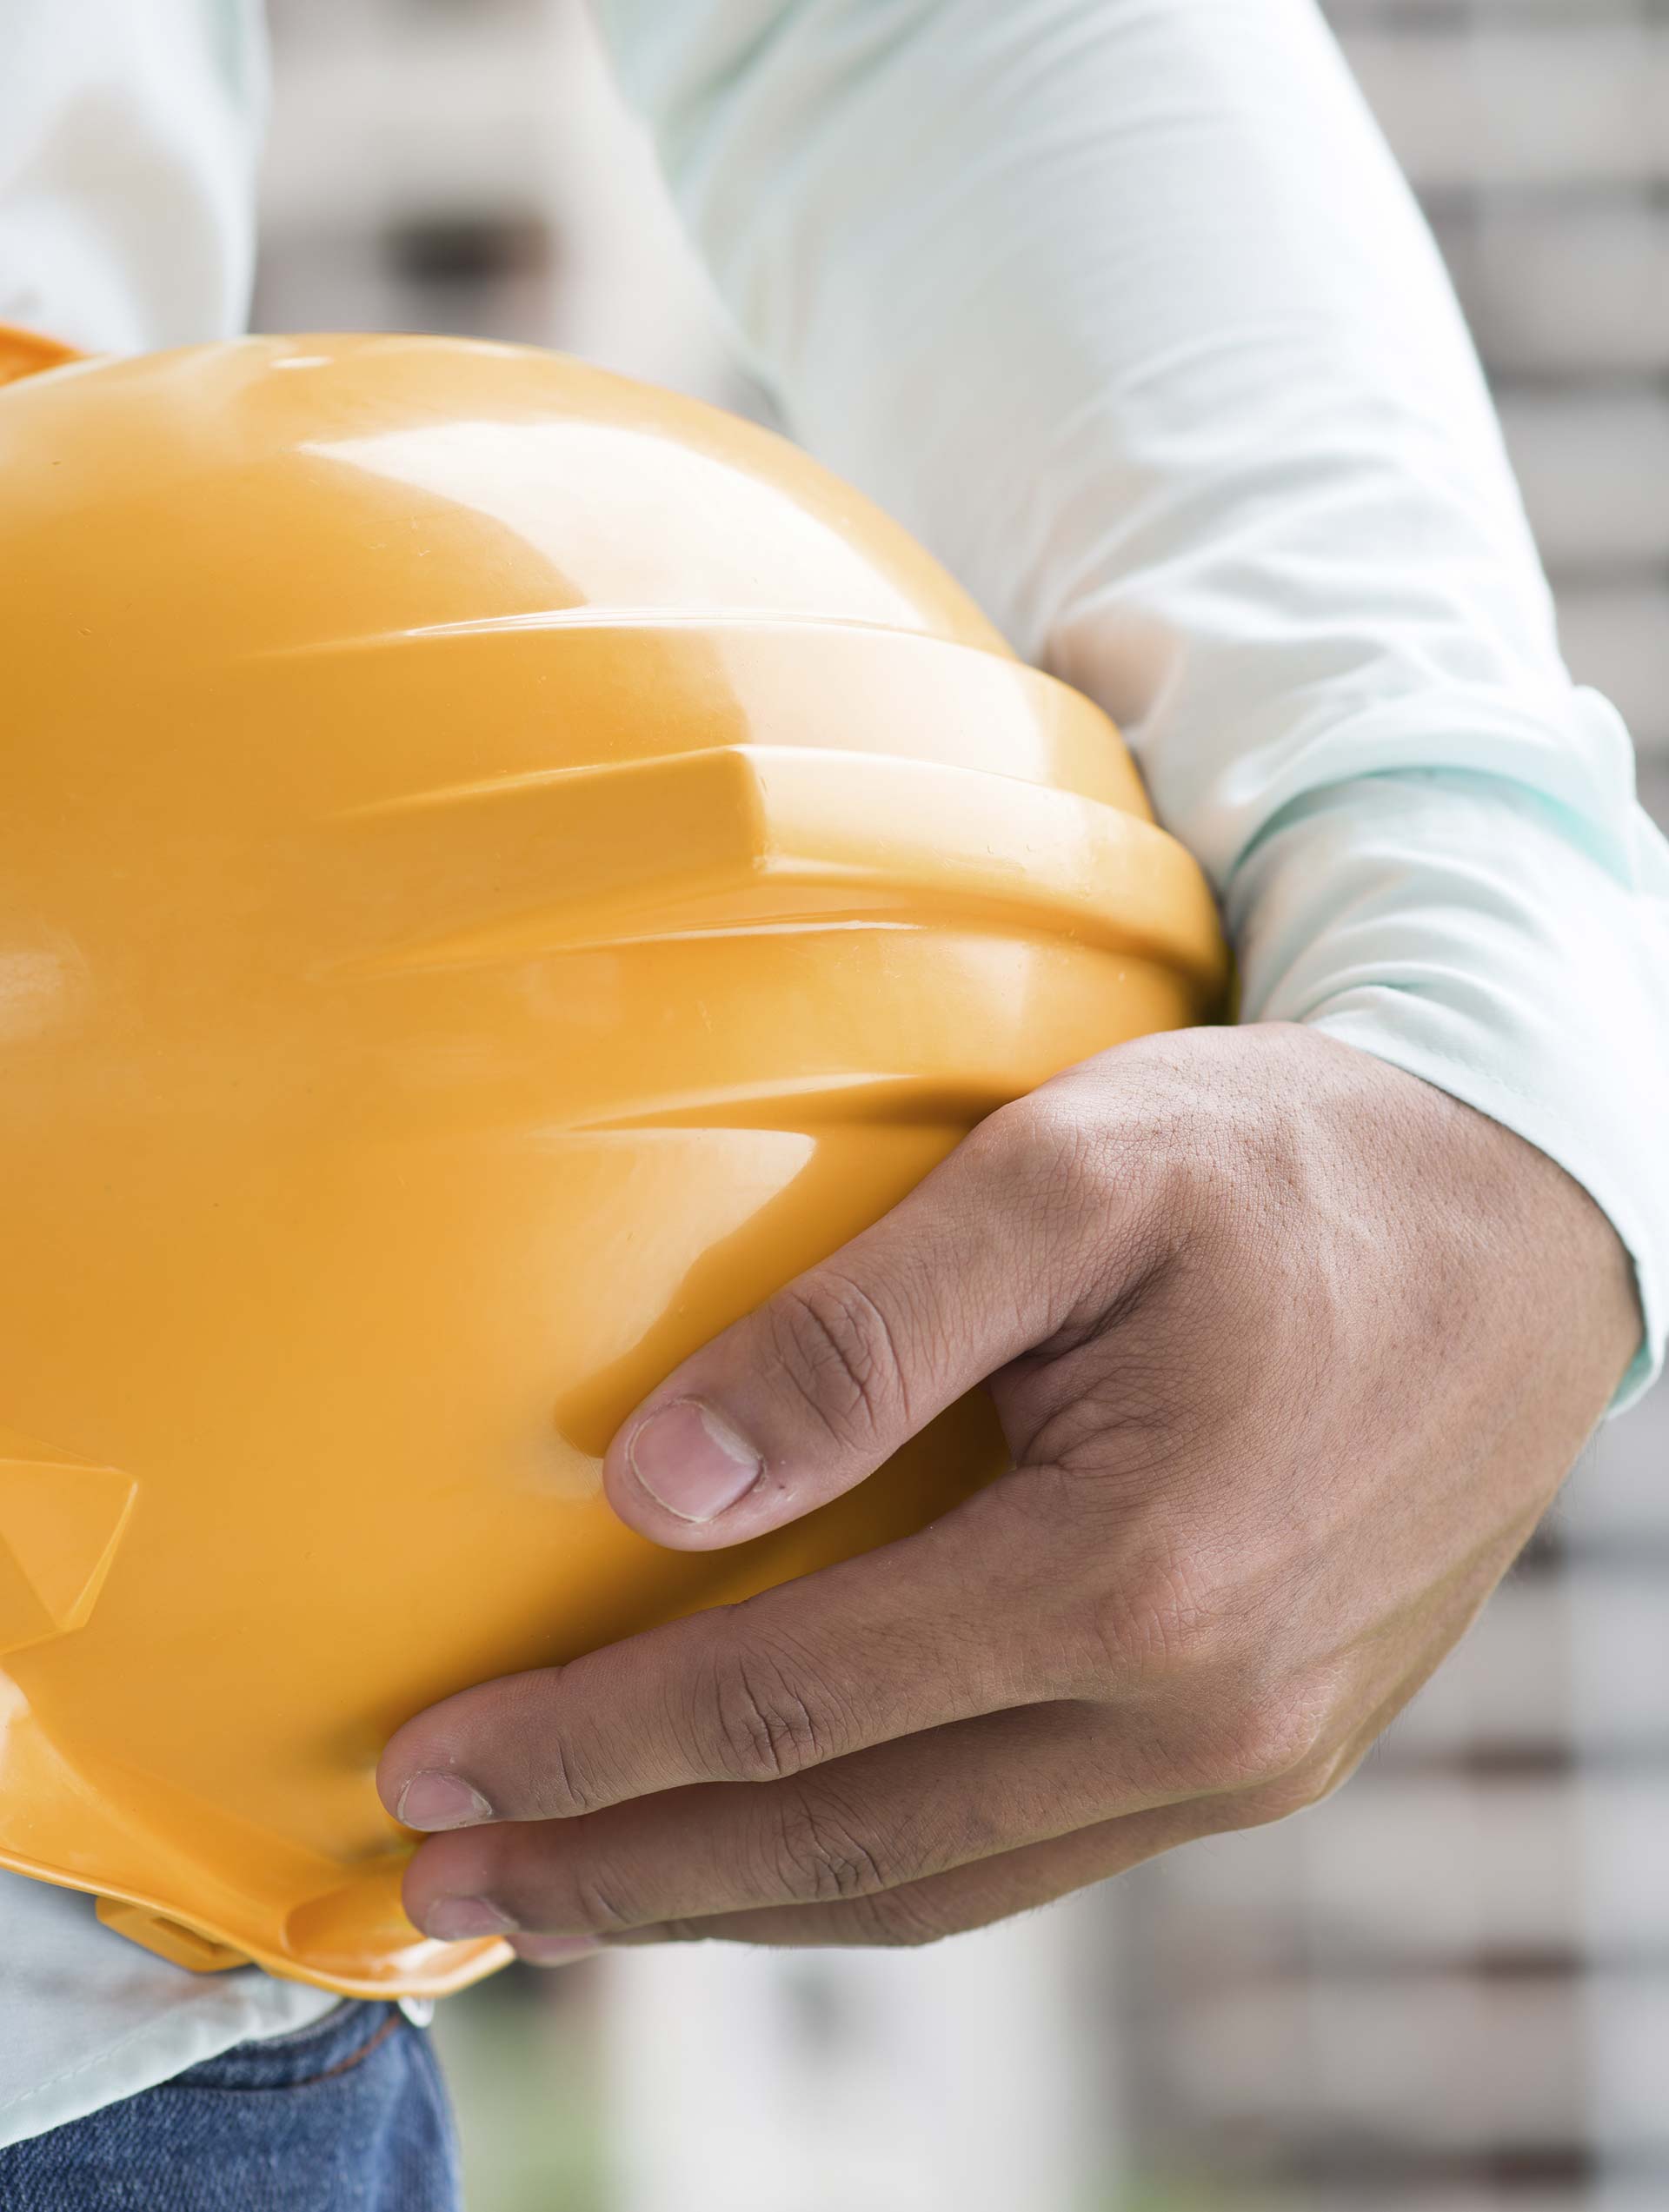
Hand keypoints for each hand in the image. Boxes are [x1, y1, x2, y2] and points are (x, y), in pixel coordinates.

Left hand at [379, 1024, 1638, 1960]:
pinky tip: (780, 1842)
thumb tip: (653, 1487)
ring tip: (577, 1895)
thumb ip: (854, 1340)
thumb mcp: (1065, 1179)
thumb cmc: (1288, 1163)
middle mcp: (1201, 1712)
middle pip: (844, 1843)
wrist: (1524, 1211)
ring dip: (734, 1900)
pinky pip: (1030, 1853)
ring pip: (936, 1882)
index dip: (585, 1743)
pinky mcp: (1268, 1745)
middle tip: (447, 1881)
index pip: (783, 1699)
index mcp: (1136, 1574)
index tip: (429, 1762)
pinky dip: (876, 1865)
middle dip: (622, 1871)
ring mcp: (1245, 1754)